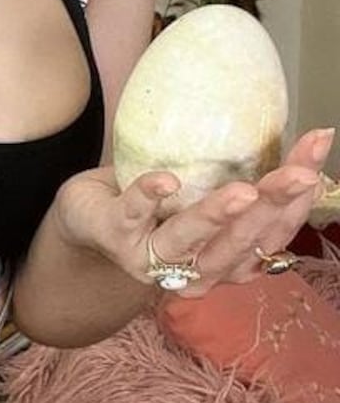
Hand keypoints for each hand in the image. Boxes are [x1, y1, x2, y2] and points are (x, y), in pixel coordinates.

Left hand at [52, 127, 334, 299]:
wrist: (85, 220)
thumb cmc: (156, 206)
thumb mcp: (204, 194)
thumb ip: (241, 179)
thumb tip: (295, 133)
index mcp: (227, 260)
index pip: (273, 233)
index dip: (301, 202)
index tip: (318, 157)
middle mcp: (196, 269)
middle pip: (241, 241)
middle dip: (274, 206)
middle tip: (300, 174)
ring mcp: (152, 258)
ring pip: (190, 240)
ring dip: (217, 215)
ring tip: (243, 190)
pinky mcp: (116, 236)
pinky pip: (134, 215)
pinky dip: (149, 196)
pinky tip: (166, 181)